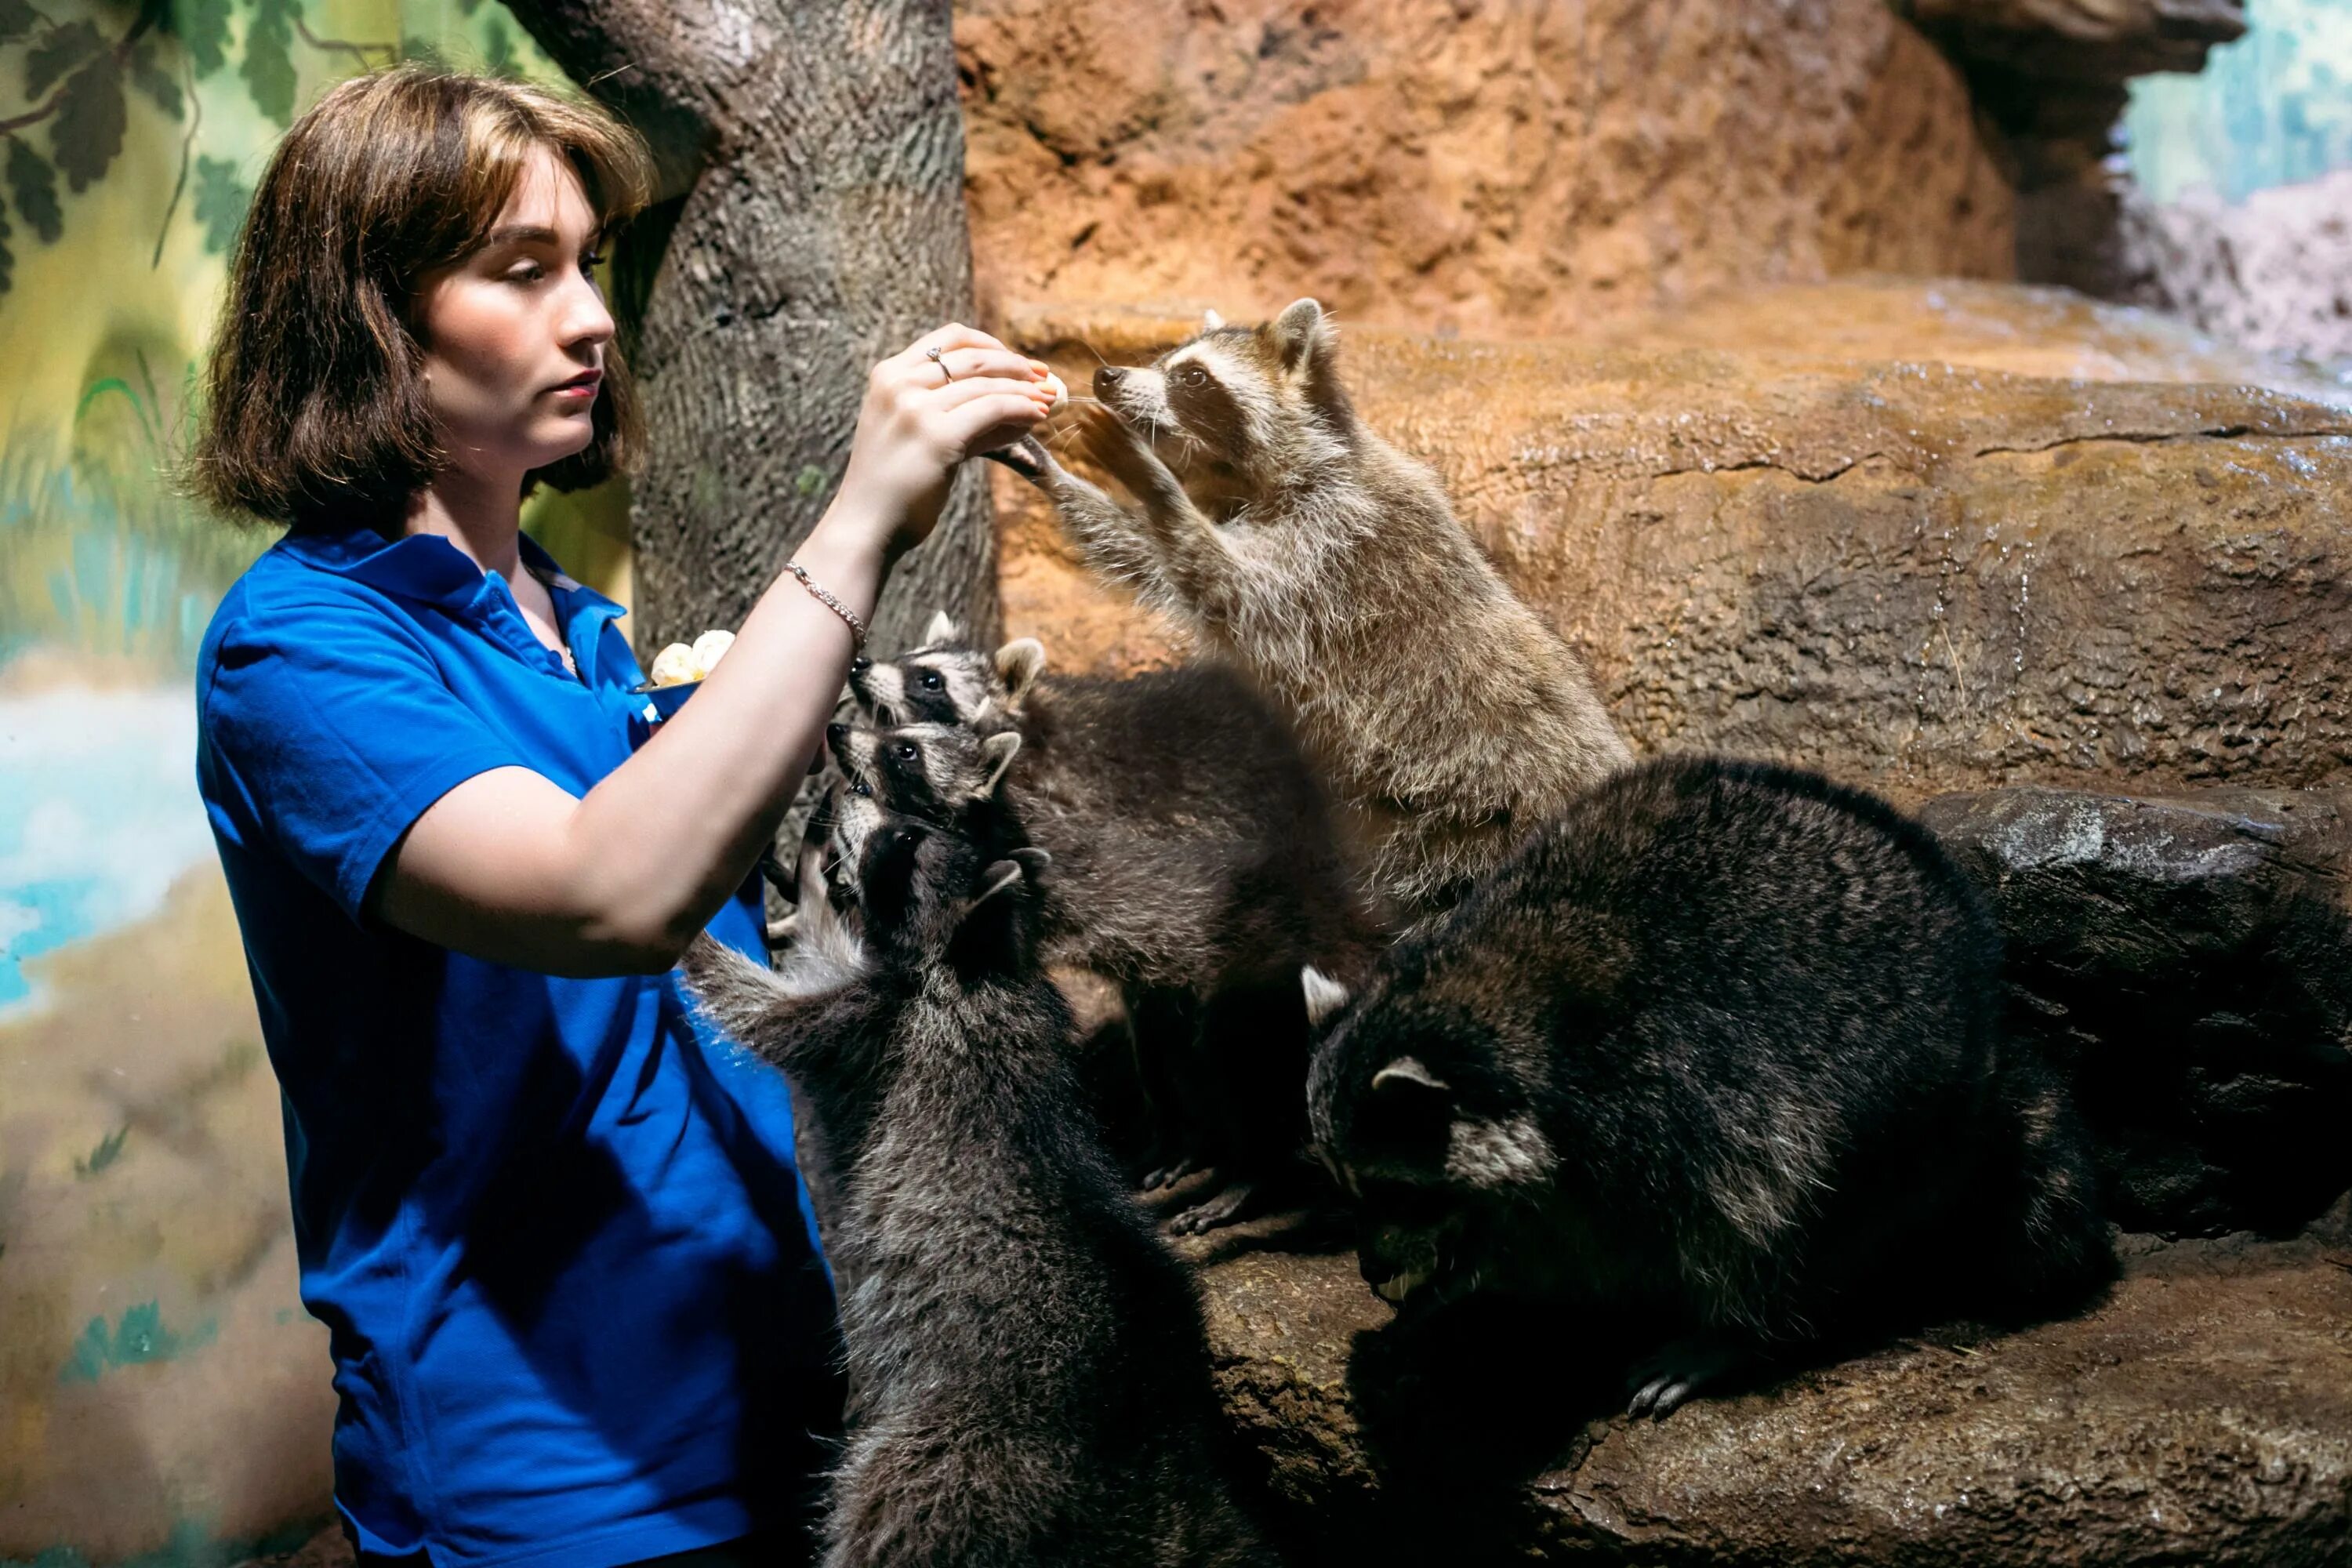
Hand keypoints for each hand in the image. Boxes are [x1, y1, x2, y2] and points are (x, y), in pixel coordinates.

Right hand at [831, 323, 1054, 559]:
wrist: (866, 526)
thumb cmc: (894, 487)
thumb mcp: (917, 434)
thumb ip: (958, 414)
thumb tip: (1019, 405)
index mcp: (888, 375)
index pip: (949, 337)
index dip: (991, 344)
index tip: (1016, 361)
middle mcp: (899, 384)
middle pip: (973, 356)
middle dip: (1015, 365)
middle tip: (1043, 378)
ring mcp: (916, 408)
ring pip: (987, 384)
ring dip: (1025, 391)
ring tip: (1047, 401)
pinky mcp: (938, 436)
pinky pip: (993, 409)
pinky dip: (1021, 409)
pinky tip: (1037, 416)